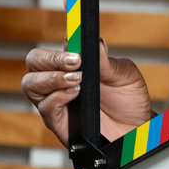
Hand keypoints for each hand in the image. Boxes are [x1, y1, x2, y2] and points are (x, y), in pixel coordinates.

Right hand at [22, 39, 151, 146]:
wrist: (137, 128)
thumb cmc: (129, 100)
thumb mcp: (124, 75)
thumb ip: (106, 60)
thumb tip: (95, 41)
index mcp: (73, 66)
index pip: (53, 47)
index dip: (58, 41)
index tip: (72, 40)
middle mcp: (59, 82)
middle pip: (34, 62)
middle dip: (49, 59)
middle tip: (74, 62)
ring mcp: (56, 102)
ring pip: (31, 84)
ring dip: (51, 78)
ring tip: (77, 80)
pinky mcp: (58, 122)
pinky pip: (44, 108)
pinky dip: (56, 98)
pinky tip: (74, 94)